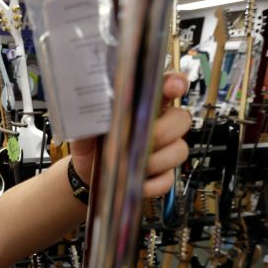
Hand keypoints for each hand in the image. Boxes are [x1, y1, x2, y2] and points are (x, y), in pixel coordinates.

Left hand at [70, 72, 190, 198]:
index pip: (168, 86)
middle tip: (139, 141)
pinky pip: (168, 179)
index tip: (173, 87)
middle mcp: (160, 125)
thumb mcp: (85, 126)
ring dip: (156, 160)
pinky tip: (136, 183)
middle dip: (163, 131)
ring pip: (179, 151)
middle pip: (182, 120)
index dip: (175, 84)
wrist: (87, 172)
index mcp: (144, 105)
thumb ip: (90, 116)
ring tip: (131, 164)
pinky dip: (151, 184)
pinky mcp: (163, 175)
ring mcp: (165, 151)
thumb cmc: (91, 143)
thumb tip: (92, 111)